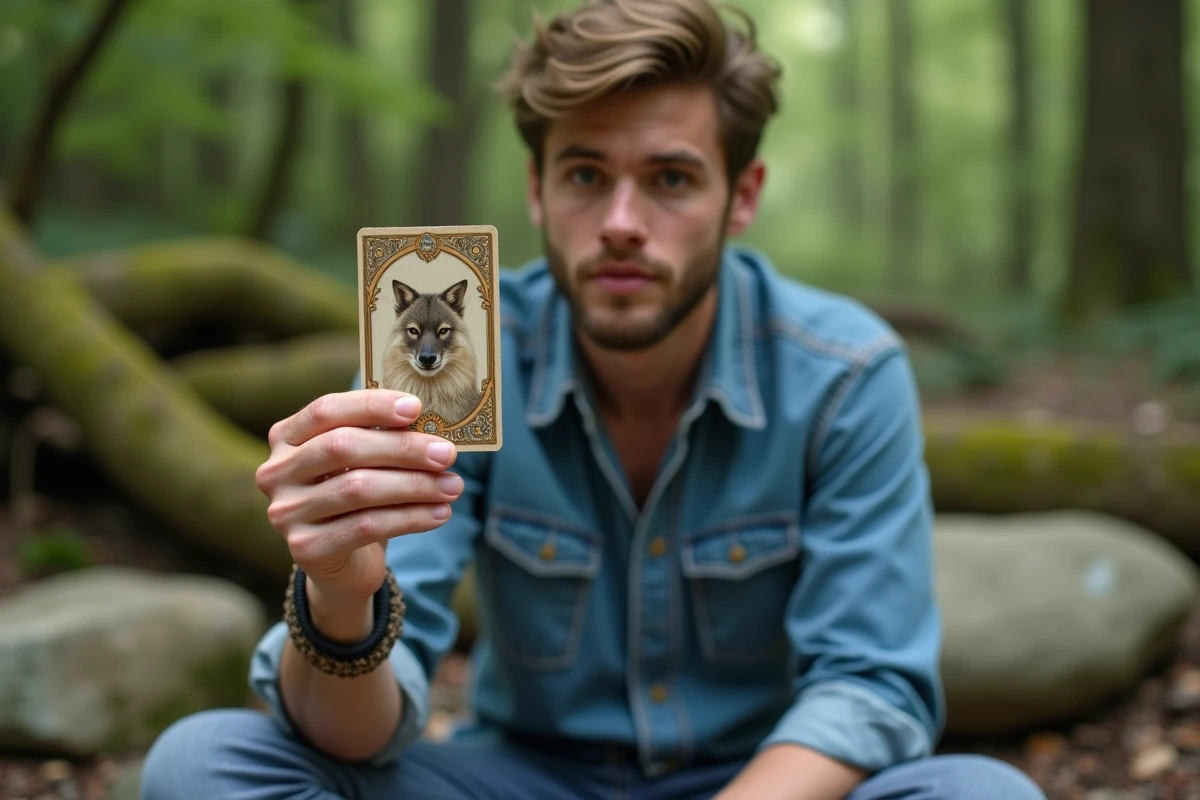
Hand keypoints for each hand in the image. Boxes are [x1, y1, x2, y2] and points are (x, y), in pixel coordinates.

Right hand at [255, 390, 462, 611]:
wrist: (341, 564)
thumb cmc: (355, 498)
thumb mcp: (363, 462)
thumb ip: (381, 438)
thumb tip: (430, 427)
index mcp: (287, 437)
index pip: (326, 410)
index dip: (371, 406)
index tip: (416, 408)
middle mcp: (276, 473)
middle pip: (343, 447)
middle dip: (402, 448)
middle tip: (446, 454)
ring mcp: (286, 512)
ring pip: (358, 488)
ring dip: (415, 485)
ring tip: (452, 486)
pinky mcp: (305, 548)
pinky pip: (366, 526)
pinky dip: (410, 518)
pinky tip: (439, 513)